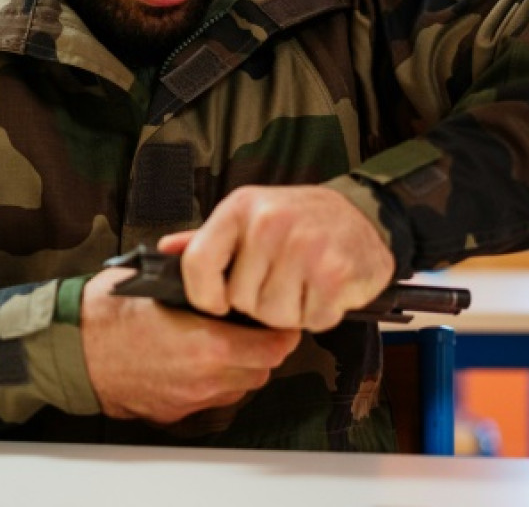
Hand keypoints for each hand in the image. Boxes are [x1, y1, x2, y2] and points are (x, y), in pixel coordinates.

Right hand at [80, 267, 299, 423]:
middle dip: (262, 347)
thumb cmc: (108, 312)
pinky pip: (211, 398)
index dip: (280, 329)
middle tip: (252, 323)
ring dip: (241, 365)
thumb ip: (202, 280)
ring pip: (239, 386)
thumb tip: (228, 265)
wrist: (70, 350)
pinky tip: (198, 358)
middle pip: (262, 370)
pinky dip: (214, 380)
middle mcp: (204, 379)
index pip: (274, 347)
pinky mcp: (173, 412)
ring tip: (224, 338)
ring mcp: (189, 399)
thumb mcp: (158, 279)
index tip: (274, 314)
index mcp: (207, 346)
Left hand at [159, 184, 394, 331]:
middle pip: (240, 300)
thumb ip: (206, 240)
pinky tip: (325, 289)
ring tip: (304, 282)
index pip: (198, 265)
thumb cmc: (299, 220)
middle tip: (281, 278)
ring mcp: (305, 246)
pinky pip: (311, 320)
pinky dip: (319, 314)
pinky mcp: (335, 272)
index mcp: (240, 208)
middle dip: (259, 302)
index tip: (218, 302)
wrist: (364, 215)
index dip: (204, 296)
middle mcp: (270, 222)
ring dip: (290, 311)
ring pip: (274, 316)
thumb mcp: (248, 216)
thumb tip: (165, 252)